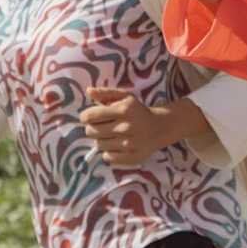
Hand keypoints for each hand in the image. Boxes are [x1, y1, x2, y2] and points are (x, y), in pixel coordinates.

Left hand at [82, 87, 206, 166]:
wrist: (160, 128)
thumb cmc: (138, 110)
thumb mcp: (125, 97)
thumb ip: (106, 93)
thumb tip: (88, 90)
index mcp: (124, 110)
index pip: (91, 116)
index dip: (86, 116)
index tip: (90, 117)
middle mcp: (126, 127)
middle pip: (91, 132)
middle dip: (93, 128)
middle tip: (103, 126)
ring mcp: (128, 144)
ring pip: (98, 145)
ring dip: (102, 140)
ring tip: (112, 135)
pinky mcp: (131, 157)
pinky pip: (107, 157)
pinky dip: (109, 152)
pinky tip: (117, 145)